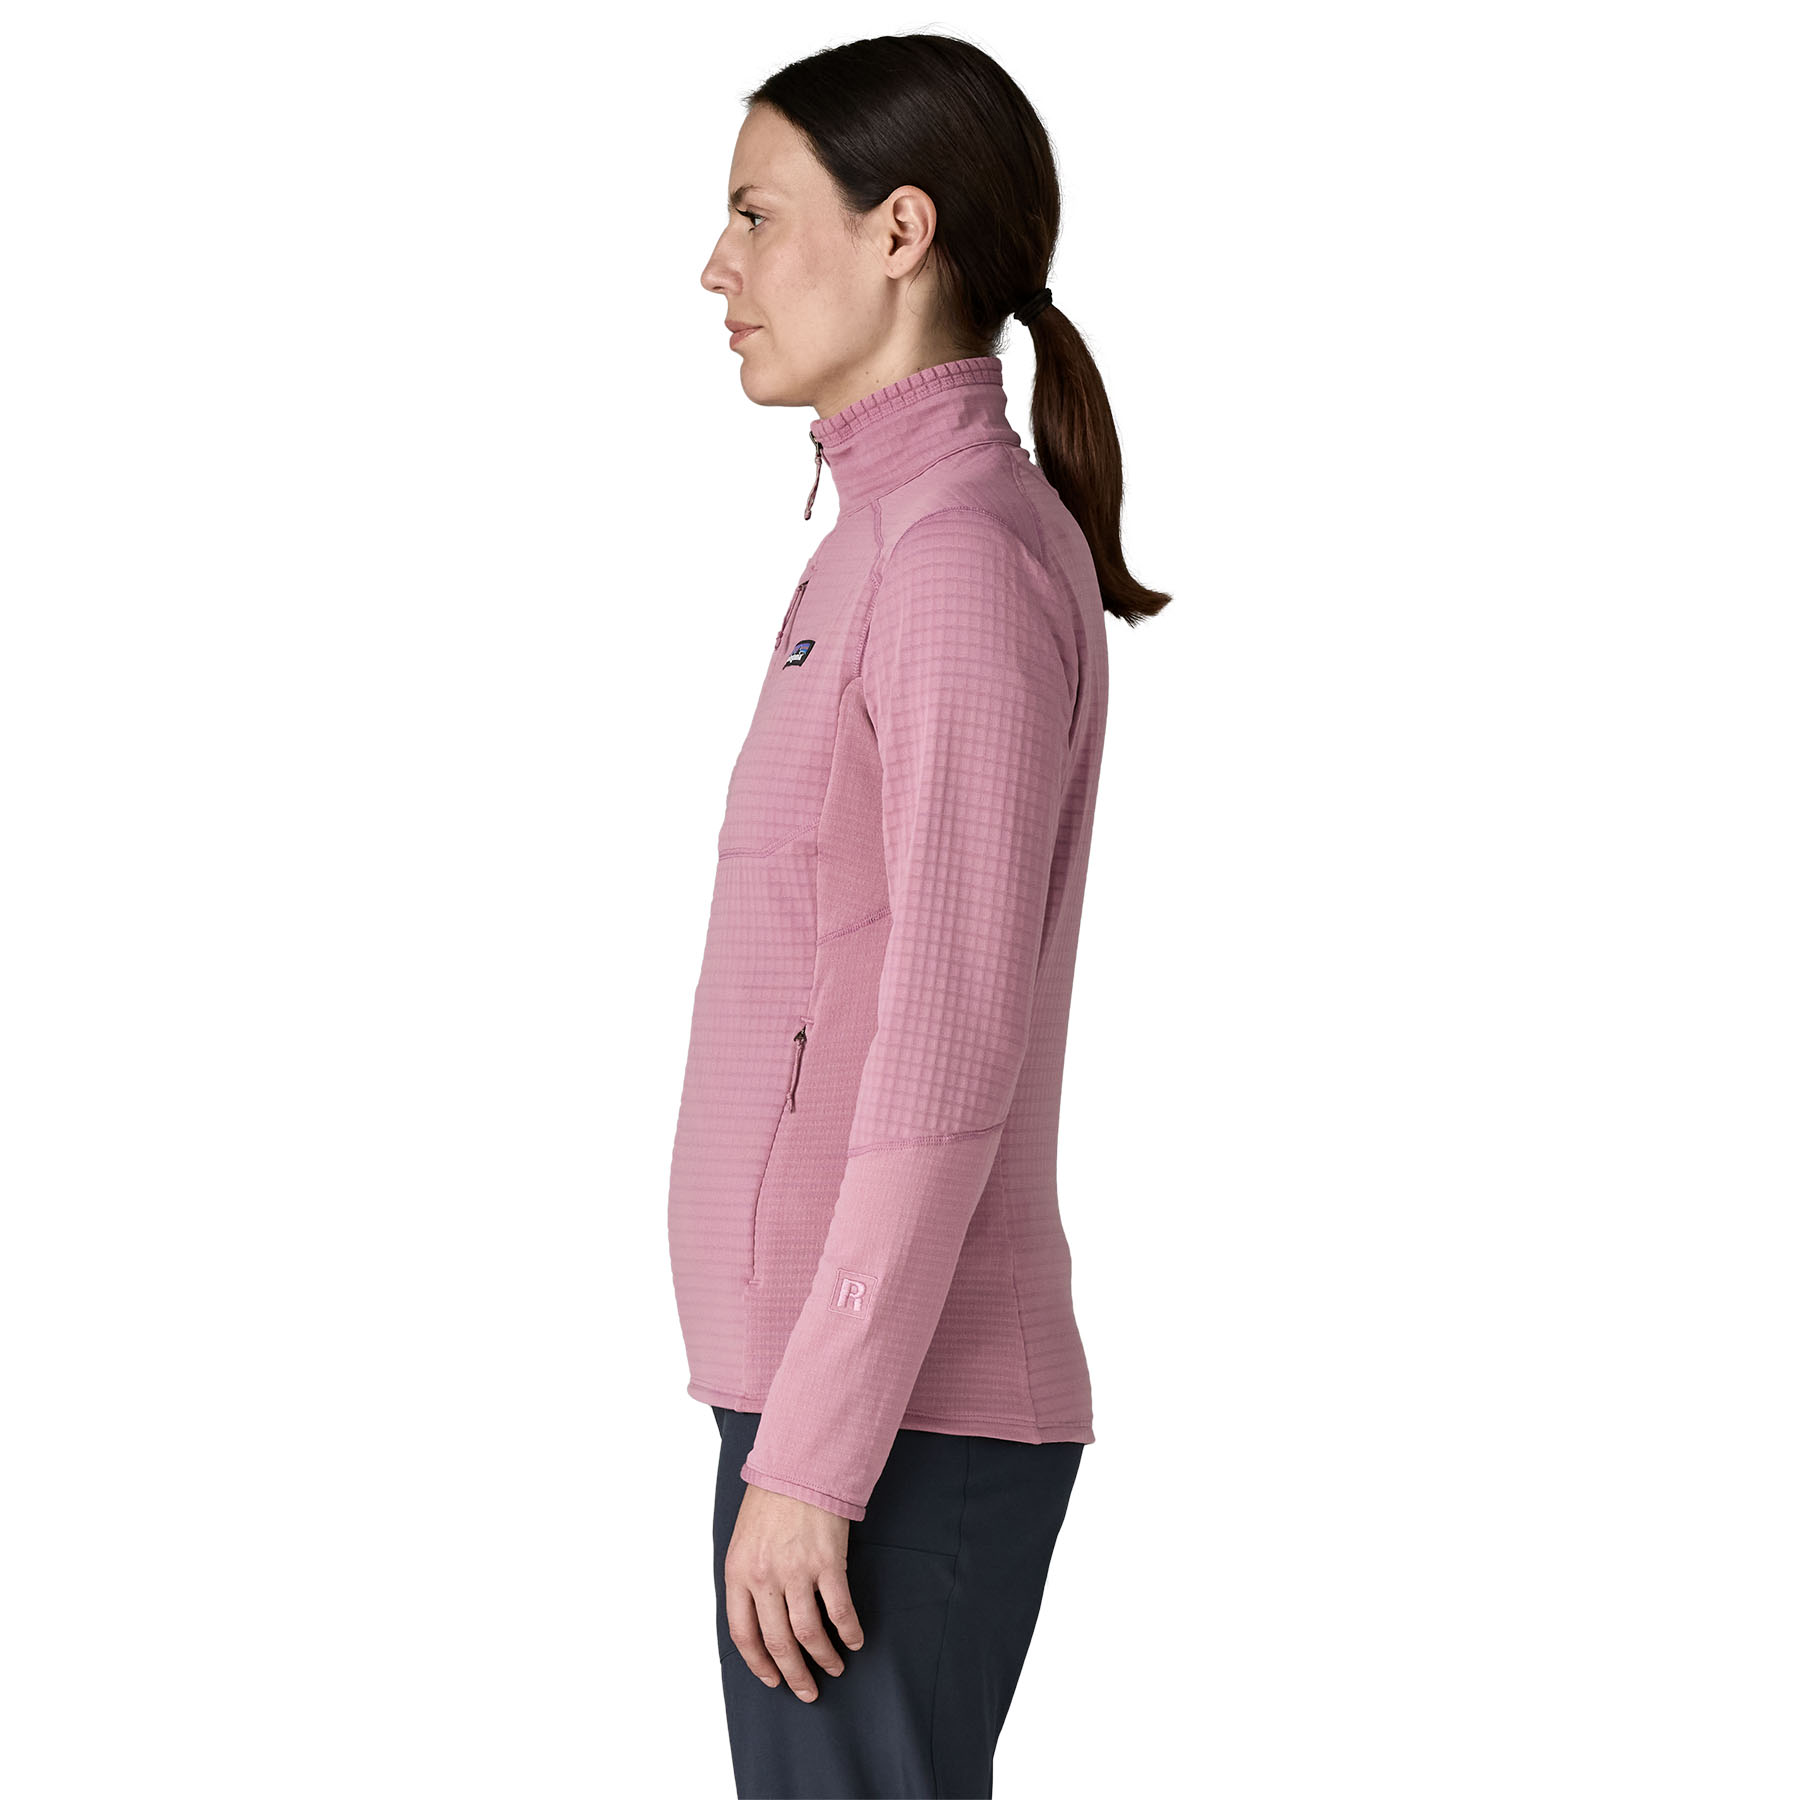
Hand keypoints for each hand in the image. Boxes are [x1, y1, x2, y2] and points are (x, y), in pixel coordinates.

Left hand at [724, 1481, 865, 1700]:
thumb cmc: (771, 1500)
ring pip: (809, 1632)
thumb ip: (746, 1579)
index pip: (743, 1634)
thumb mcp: (743, 1540)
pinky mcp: (828, 1562)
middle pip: (778, 1641)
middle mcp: (765, 1576)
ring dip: (823, 1658)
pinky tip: (853, 1640)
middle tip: (807, 1691)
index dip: (759, 1663)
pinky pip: (840, 1609)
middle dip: (794, 1674)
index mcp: (738, 1572)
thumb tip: (757, 1618)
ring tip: (833, 1667)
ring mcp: (797, 1570)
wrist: (799, 1464)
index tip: (772, 1679)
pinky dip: (848, 1631)